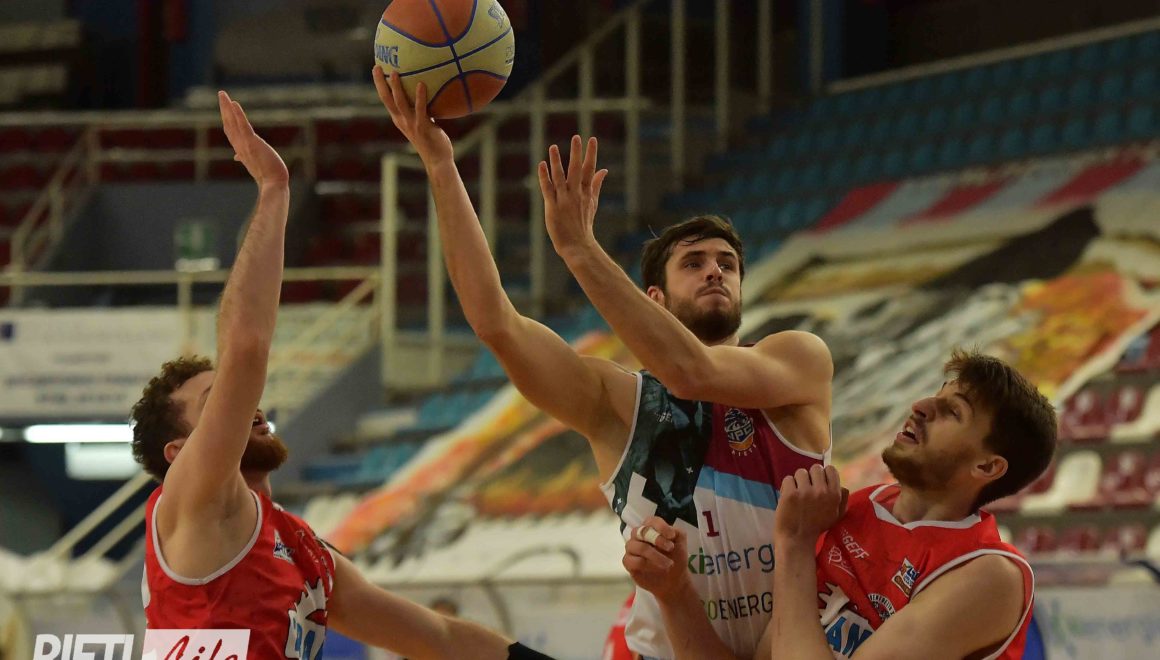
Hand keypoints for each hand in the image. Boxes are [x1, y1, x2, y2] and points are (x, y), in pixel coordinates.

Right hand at [219, 91, 288, 189]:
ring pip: (232, 123)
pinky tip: (233, 103)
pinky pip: (242, 125)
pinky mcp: (251, 143)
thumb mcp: (254, 164)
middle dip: (224, 109)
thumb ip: (245, 157)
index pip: (231, 132)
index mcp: (241, 150)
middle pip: (228, 124)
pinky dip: (237, 114)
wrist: (273, 184)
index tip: (225, 109)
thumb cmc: (267, 175)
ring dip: (227, 107)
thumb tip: (237, 157)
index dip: (227, 119)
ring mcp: (244, 144)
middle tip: (221, 94)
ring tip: (222, 94)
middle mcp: (240, 146)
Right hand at [373, 66, 453, 167]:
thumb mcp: (424, 123)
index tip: (376, 70)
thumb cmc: (433, 141)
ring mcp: (411, 124)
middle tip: (377, 67)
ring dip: (396, 87)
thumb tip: (428, 93)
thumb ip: (422, 110)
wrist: (437, 160)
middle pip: (386, 100)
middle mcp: (402, 121)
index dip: (379, 85)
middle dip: (380, 83)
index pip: (386, 100)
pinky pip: (420, 109)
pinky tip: (422, 84)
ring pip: (400, 103)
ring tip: (394, 73)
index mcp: (399, 119)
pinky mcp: (422, 127)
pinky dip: (420, 96)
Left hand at [537, 135, 608, 257]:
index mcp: (587, 193)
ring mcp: (564, 200)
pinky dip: (544, 176)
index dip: (591, 154)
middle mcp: (576, 194)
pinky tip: (542, 164)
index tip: (592, 139)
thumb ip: (597, 185)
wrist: (577, 245)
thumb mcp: (593, 203)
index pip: (590, 170)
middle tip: (577, 137)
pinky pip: (548, 189)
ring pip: (560, 177)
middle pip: (577, 170)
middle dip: (577, 153)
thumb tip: (604, 170)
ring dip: (557, 161)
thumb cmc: (584, 224)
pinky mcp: (552, 207)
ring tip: (553, 147)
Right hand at [622, 517, 691, 601]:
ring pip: (638, 546)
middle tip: (670, 548)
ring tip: (668, 564)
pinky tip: (656, 569)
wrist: (674, 579)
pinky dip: (646, 565)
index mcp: (651, 528)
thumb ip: (676, 532)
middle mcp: (638, 536)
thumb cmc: (676, 557)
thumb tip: (669, 531)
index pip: (651, 521)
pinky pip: (632, 560)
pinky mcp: (628, 562)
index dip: (660, 527)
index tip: (672, 536)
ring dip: (654, 555)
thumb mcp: (681, 543)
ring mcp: (632, 548)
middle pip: (641, 532)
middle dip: (657, 540)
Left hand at [774, 465, 848, 544]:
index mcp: (834, 495)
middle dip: (810, 477)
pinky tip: (788, 498)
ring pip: (800, 472)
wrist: (797, 540)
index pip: (831, 469)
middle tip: (807, 489)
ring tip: (797, 495)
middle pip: (815, 468)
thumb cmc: (817, 527)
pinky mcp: (790, 494)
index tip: (818, 483)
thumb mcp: (836, 515)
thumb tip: (843, 485)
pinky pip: (788, 479)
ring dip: (798, 482)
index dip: (823, 475)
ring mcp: (805, 492)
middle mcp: (822, 491)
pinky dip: (786, 487)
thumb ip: (841, 499)